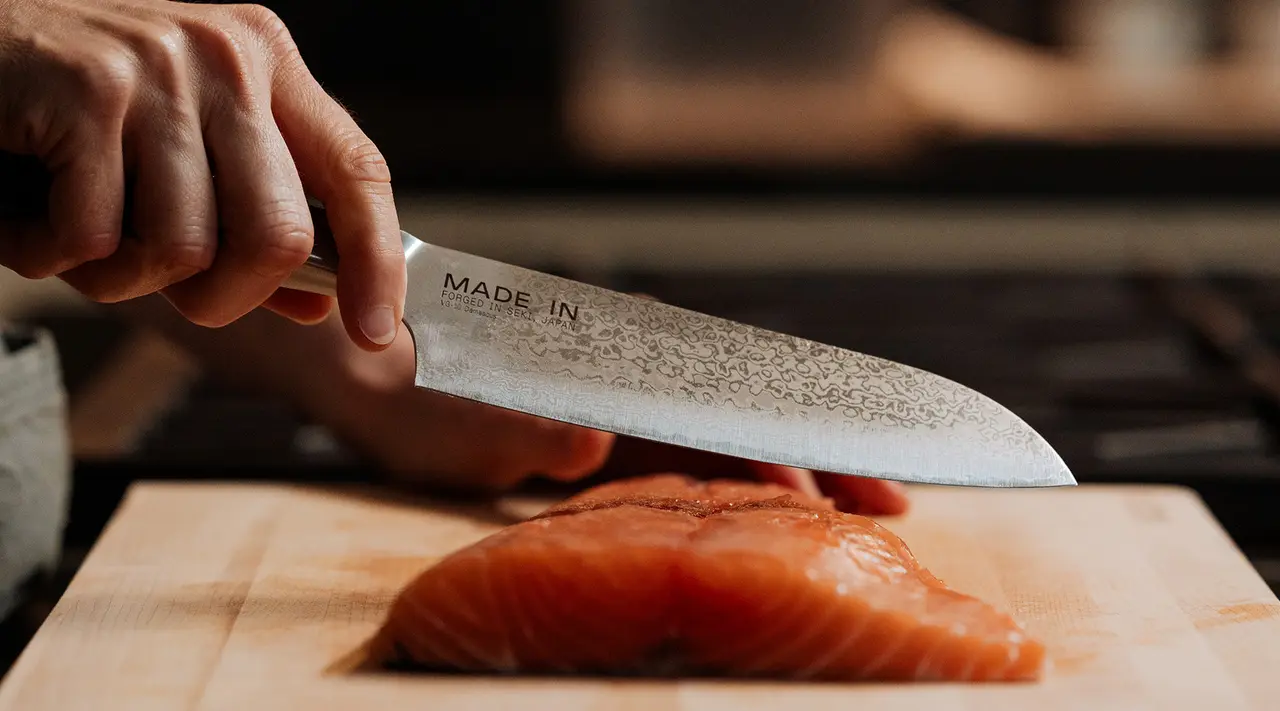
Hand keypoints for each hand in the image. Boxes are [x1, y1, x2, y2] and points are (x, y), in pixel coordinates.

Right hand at [0, 0, 402, 349]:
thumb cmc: (78, 113)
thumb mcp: (184, 149)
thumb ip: (252, 220)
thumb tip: (321, 301)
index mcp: (268, 62)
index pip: (358, 171)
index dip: (376, 262)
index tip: (377, 331)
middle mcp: (228, 57)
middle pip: (276, 237)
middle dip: (221, 296)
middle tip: (164, 284)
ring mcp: (160, 68)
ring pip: (183, 250)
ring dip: (119, 278)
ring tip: (76, 231)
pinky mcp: (88, 91)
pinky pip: (96, 240)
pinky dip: (50, 256)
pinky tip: (27, 211)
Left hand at [327, 322, 909, 515]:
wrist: (379, 368)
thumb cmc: (417, 400)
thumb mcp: (459, 424)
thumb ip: (522, 431)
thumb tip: (589, 439)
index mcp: (614, 369)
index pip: (724, 409)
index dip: (796, 447)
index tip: (861, 478)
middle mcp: (637, 372)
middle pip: (749, 416)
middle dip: (824, 460)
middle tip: (896, 503)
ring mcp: (631, 394)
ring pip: (733, 432)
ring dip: (797, 469)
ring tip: (859, 506)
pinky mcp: (619, 418)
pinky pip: (697, 447)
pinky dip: (746, 474)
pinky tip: (776, 502)